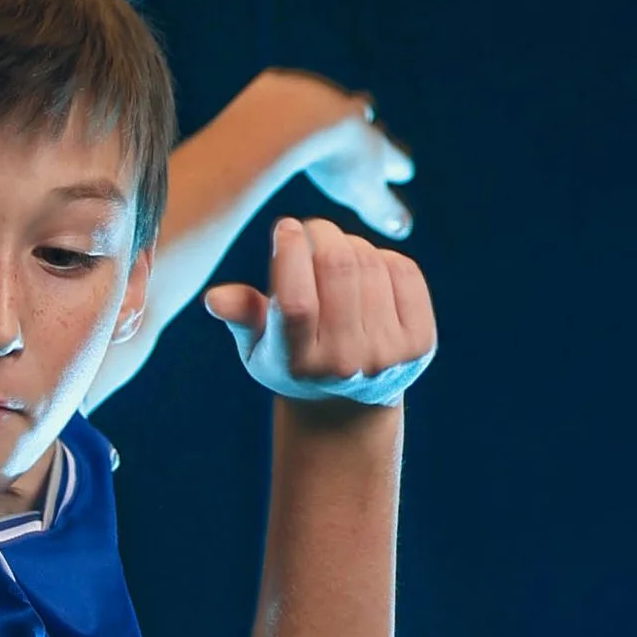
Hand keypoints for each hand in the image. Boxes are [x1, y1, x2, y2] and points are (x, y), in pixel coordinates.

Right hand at [205, 215, 436, 408]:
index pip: (296, 300)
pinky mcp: (420, 345)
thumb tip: (215, 297)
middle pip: (338, 268)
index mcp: (299, 366)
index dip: (290, 252)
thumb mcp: (258, 348)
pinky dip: (384, 258)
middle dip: (322, 233)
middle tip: (312, 230)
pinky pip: (404, 271)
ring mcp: (388, 357)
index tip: (286, 229)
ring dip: (351, 244)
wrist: (347, 407)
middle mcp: (346, 365)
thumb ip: (241, 318)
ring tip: (336, 256)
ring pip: (370, 263)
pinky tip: (368, 270)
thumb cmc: (292, 363)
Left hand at [288, 88, 416, 239]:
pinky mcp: (290, 89)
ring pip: (332, 103)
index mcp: (375, 145)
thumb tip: (403, 228)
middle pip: (364, 118)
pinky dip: (294, 105)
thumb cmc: (336, 160)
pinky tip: (284, 110)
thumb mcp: (364, 194)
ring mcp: (323, 99)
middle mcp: (353, 117)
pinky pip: (294, 96)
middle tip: (367, 118)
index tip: (404, 173)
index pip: (396, 160)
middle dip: (367, 124)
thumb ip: (384, 211)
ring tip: (327, 112)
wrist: (302, 117)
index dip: (400, 168)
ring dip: (332, 109)